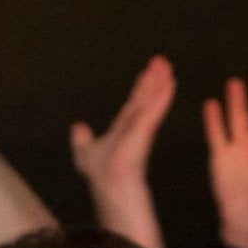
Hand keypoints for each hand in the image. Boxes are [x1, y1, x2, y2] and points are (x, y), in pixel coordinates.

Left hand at [71, 55, 174, 196]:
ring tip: (167, 65)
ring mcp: (141, 129)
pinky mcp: (144, 132)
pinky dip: (161, 97)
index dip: (141, 89)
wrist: (108, 187)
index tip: (147, 73)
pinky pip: (153, 110)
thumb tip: (78, 126)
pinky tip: (169, 83)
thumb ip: (82, 141)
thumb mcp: (85, 154)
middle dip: (154, 80)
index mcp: (123, 130)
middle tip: (162, 60)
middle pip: (145, 98)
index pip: (134, 105)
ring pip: (151, 100)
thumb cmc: (101, 177)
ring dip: (159, 82)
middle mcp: (134, 127)